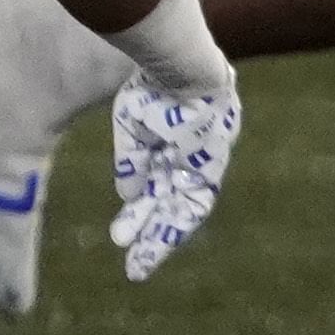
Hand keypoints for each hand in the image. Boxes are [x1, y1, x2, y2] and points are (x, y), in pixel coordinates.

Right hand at [105, 73, 239, 280]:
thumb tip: (130, 196)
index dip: (145, 216)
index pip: (160, 191)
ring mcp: (202, 163)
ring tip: (138, 267)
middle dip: (153, 238)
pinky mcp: (211, 165)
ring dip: (160, 239)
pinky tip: (150, 241)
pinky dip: (172, 221)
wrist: (182, 64)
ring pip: (183, 211)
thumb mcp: (133, 127)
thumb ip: (133, 161)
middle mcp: (190, 161)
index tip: (123, 240)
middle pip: (173, 208)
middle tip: (134, 269)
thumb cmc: (154, 89)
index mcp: (172, 149)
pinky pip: (194, 201)